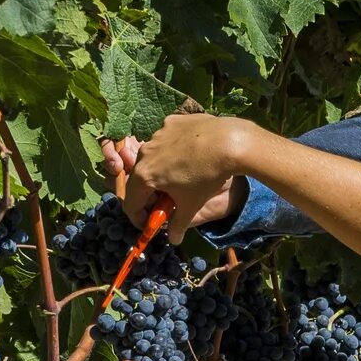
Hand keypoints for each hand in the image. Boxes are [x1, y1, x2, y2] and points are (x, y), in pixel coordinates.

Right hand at [101, 113, 250, 241]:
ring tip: (183, 177)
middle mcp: (145, 152)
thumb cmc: (207, 177)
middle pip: (141, 178)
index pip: (131, 202)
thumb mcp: (191, 205)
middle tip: (167, 202)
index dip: (138, 217)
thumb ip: (178, 224)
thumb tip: (175, 239)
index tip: (149, 223)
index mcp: (144, 175)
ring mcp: (158, 134)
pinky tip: (193, 154)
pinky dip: (175, 150)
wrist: (230, 141)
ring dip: (162, 170)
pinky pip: (168, 139)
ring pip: (154, 157)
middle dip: (150, 193)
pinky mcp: (173, 121)